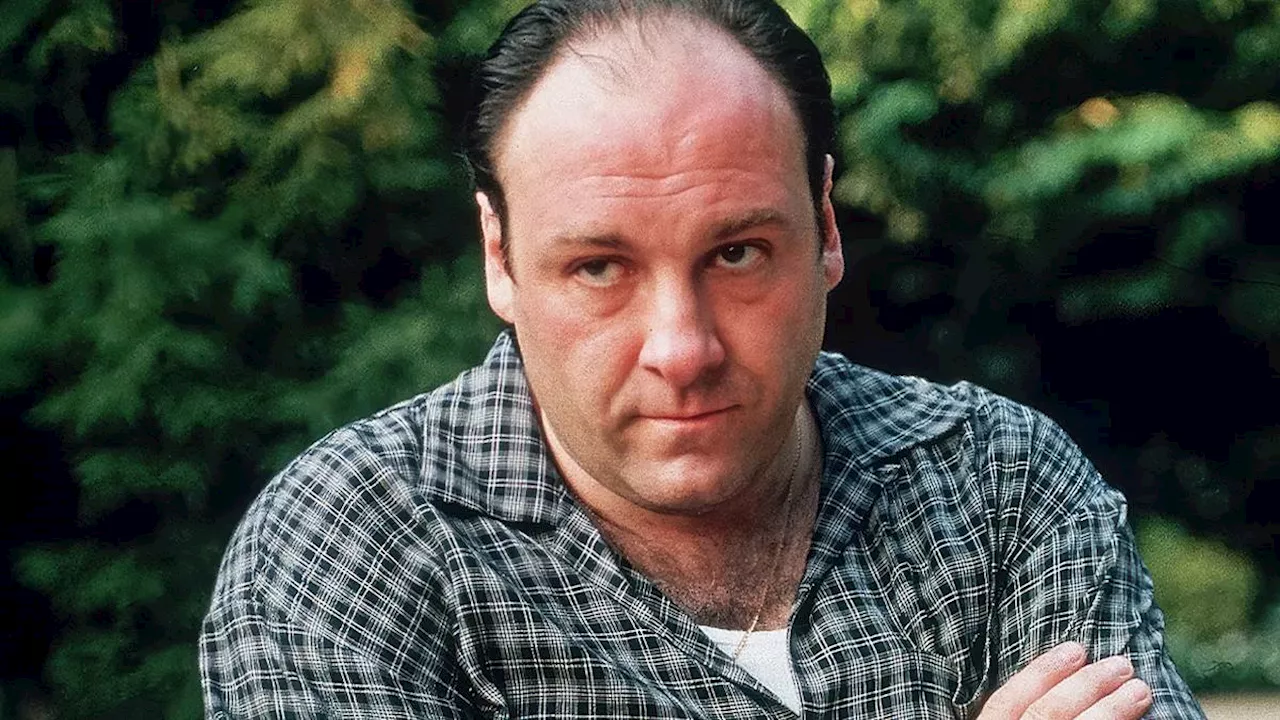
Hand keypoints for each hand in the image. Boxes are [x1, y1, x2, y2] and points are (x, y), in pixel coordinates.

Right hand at [977, 642, 1152, 718]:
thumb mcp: (1005, 718)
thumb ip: (1018, 705)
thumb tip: (1060, 666)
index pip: (1005, 702)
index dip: (1040, 672)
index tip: (1074, 648)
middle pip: (1046, 715)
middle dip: (1086, 687)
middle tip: (1121, 665)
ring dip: (1112, 711)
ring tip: (1141, 690)